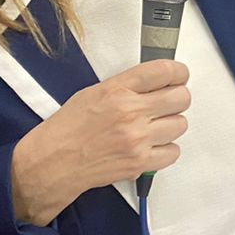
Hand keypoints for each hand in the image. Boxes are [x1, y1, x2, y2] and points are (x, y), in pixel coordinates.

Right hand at [10, 60, 190, 226]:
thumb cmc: (69, 128)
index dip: (179, 72)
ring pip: (180, 124)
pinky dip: (165, 150)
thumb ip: (128, 86)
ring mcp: (137, 139)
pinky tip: (150, 146)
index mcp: (117, 90)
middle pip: (181, 98)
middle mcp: (130, 112)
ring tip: (153, 128)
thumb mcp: (93, 93)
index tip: (179, 76)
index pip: (164, 71)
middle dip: (177, 99)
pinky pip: (173, 152)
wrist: (52, 162)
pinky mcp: (140, 162)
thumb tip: (158, 82)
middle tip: (167, 104)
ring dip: (170, 125)